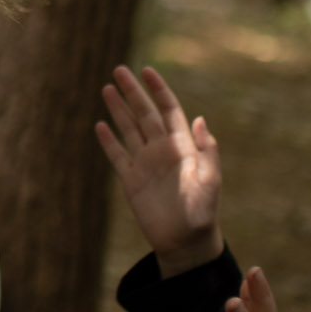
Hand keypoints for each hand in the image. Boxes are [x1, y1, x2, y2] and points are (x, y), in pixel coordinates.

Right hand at [95, 65, 224, 275]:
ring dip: (118, 110)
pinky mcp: (131, 181)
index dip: (158, 90)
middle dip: (132, 92)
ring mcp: (145, 164)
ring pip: (128, 129)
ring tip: (106, 88)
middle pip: (144, 114)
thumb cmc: (203, 212)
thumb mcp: (211, 180)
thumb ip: (207, 151)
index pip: (168, 110)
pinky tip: (100, 125)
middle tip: (119, 69)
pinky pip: (117, 156)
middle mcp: (162, 150)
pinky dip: (108, 141)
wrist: (186, 242)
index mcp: (182, 146)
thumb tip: (199, 119)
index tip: (147, 71)